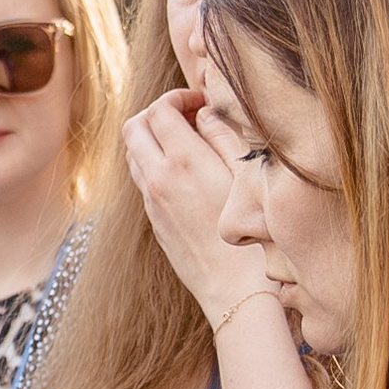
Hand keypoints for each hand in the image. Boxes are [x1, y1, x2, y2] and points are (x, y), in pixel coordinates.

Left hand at [122, 91, 273, 323]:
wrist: (237, 291)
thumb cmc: (254, 234)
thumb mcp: (247, 175)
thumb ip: (222, 135)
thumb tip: (204, 111)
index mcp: (184, 161)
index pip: (160, 109)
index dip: (178, 96)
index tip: (200, 103)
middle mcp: (159, 179)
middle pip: (133, 127)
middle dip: (156, 113)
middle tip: (187, 117)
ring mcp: (153, 203)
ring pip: (133, 154)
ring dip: (152, 139)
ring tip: (186, 143)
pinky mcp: (155, 222)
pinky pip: (143, 180)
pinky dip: (154, 163)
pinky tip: (186, 173)